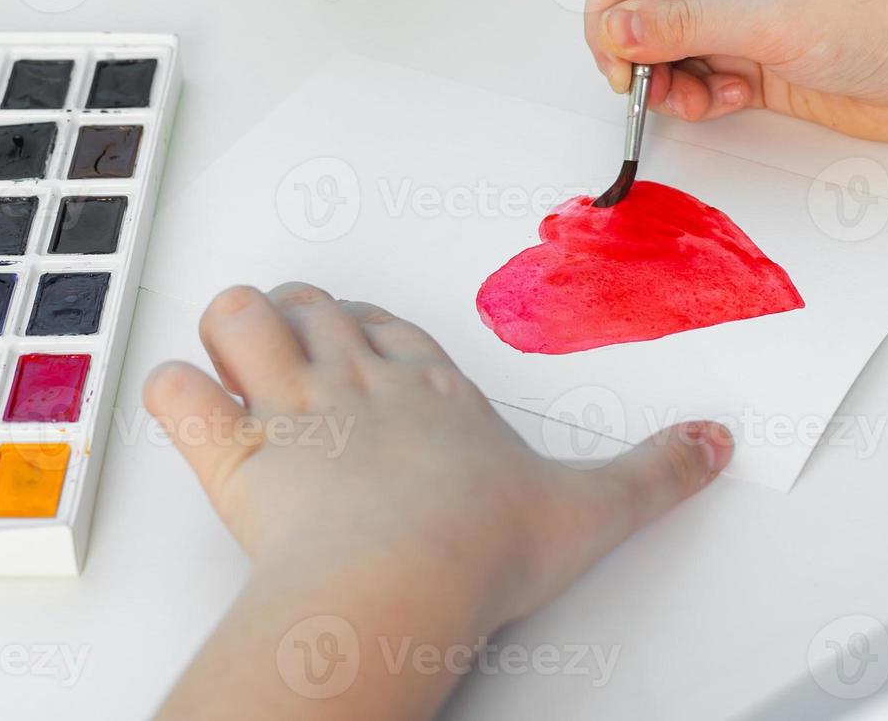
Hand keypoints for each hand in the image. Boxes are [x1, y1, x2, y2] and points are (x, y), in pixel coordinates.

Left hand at [146, 282, 731, 719]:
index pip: (390, 325)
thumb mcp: (592, 507)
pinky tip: (189, 408)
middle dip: (300, 318)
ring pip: (240, 319)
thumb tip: (715, 444)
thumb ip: (657, 472)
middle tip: (300, 349)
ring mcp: (291, 409)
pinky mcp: (235, 455)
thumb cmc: (481, 544)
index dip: (370, 327)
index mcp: (431, 388)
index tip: (367, 340)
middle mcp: (359, 382)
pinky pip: (178, 395)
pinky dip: (172, 393)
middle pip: (313, 307)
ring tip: (241, 358)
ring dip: (234, 330)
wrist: (404, 581)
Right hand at [585, 0, 887, 141]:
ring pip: (666, 56)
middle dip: (635, 52)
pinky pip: (698, 87)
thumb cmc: (877, 19)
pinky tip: (735, 101)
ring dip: (667, 84)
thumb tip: (614, 29)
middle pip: (642, 12)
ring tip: (701, 98)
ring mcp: (740, 28)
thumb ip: (684, 27)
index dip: (610, 1)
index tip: (610, 48)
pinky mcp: (755, 72)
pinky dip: (700, 101)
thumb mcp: (768, 19)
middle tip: (642, 86)